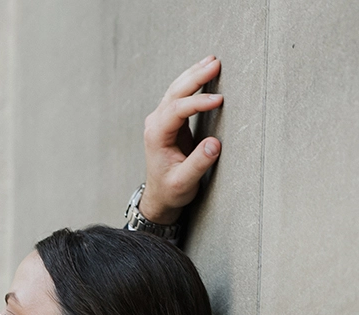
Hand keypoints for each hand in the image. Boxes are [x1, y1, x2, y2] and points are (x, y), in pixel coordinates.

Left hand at [139, 56, 222, 225]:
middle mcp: (155, 124)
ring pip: (175, 90)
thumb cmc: (171, 189)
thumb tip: (214, 144)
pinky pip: (179, 96)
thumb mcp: (184, 182)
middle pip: (174, 94)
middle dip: (195, 77)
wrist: (159, 194)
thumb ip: (198, 164)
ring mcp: (160, 120)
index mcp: (156, 137)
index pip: (177, 111)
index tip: (219, 99)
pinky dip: (192, 82)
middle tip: (216, 63)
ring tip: (212, 61)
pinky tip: (203, 71)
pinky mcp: (168, 120)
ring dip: (193, 74)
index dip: (198, 102)